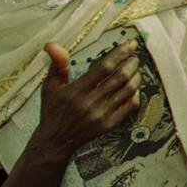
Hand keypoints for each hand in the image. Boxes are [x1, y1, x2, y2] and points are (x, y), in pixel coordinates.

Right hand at [33, 41, 141, 160]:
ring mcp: (102, 115)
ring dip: (136, 77)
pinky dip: (135, 94)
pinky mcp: (109, 125)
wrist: (55, 141)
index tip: (130, 45)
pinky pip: (129, 107)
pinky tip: (134, 88)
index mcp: (76, 90)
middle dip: (131, 63)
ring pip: (127, 91)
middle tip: (135, 56)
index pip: (104, 67)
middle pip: (120, 77)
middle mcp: (90, 103)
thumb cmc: (53, 111)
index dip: (120, 54)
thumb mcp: (50, 86)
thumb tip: (52, 44)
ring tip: (136, 69)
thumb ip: (57, 64)